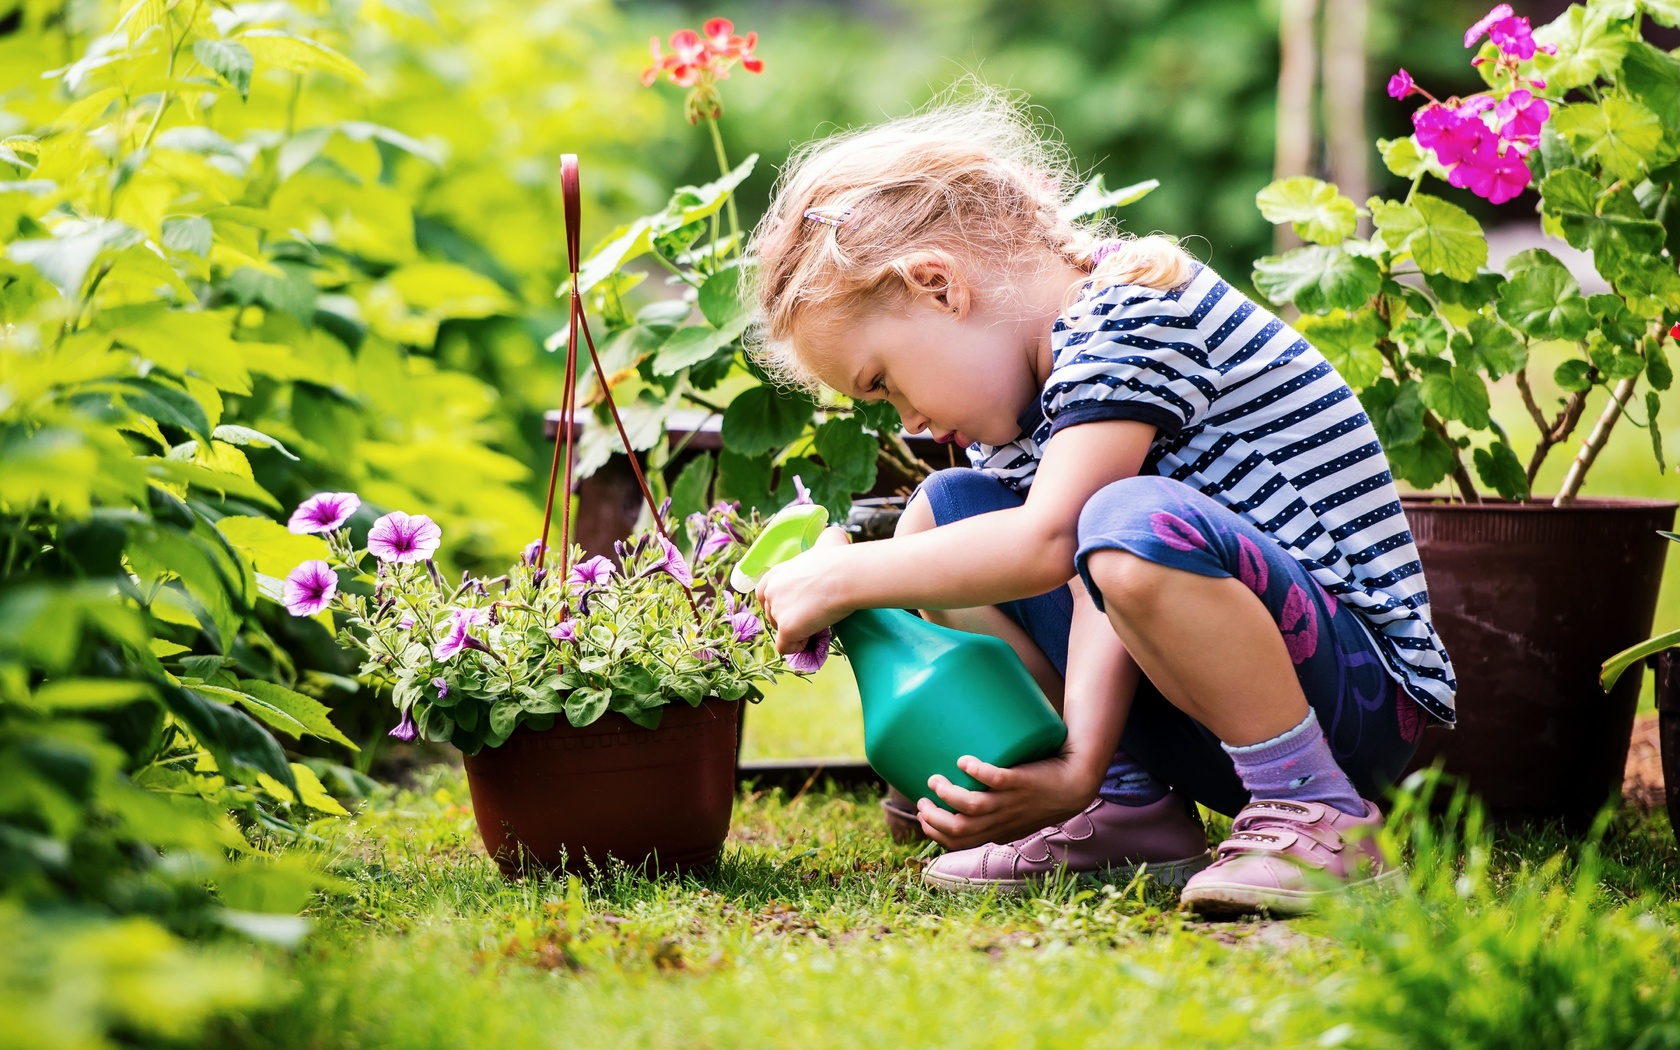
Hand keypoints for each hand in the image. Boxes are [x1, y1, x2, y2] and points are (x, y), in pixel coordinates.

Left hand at [756, 525, 852, 655]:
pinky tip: (811, 639)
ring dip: (796, 632)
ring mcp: (777, 610)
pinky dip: (797, 647)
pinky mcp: (786, 628)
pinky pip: (785, 647)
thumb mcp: (828, 540)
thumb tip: (831, 539)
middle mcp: (770, 591)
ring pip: (780, 632)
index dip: (780, 604)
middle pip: (772, 615)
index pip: (764, 595)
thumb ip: (823, 541)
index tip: (799, 607)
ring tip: (816, 626)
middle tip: (812, 617)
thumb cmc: (840, 557)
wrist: (846, 576)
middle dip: (790, 619)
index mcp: (775, 573)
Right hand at [915, 751, 1100, 850]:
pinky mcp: (1020, 781)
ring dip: (948, 795)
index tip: (923, 815)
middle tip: (923, 799)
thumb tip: (960, 796)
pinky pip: (996, 779)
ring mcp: (1011, 801)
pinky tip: (965, 761)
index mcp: (997, 831)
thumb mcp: (1015, 814)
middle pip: (958, 829)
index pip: (958, 842)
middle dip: (933, 818)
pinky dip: (977, 771)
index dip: (934, 832)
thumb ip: (992, 813)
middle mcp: (1002, 820)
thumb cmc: (1041, 796)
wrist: (1075, 784)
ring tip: (936, 779)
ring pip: (973, 807)